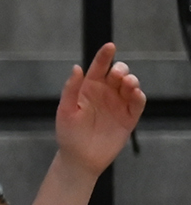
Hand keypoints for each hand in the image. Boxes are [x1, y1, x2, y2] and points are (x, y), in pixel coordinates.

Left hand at [52, 38, 145, 178]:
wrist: (79, 158)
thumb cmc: (69, 133)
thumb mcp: (65, 110)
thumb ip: (71, 89)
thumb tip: (76, 67)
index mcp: (88, 88)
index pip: (98, 68)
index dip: (104, 56)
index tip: (110, 46)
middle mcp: (105, 93)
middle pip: (118, 73)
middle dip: (121, 69)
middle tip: (118, 75)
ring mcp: (118, 104)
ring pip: (130, 86)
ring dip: (132, 81)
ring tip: (128, 83)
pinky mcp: (129, 117)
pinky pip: (138, 103)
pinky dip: (139, 96)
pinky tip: (135, 94)